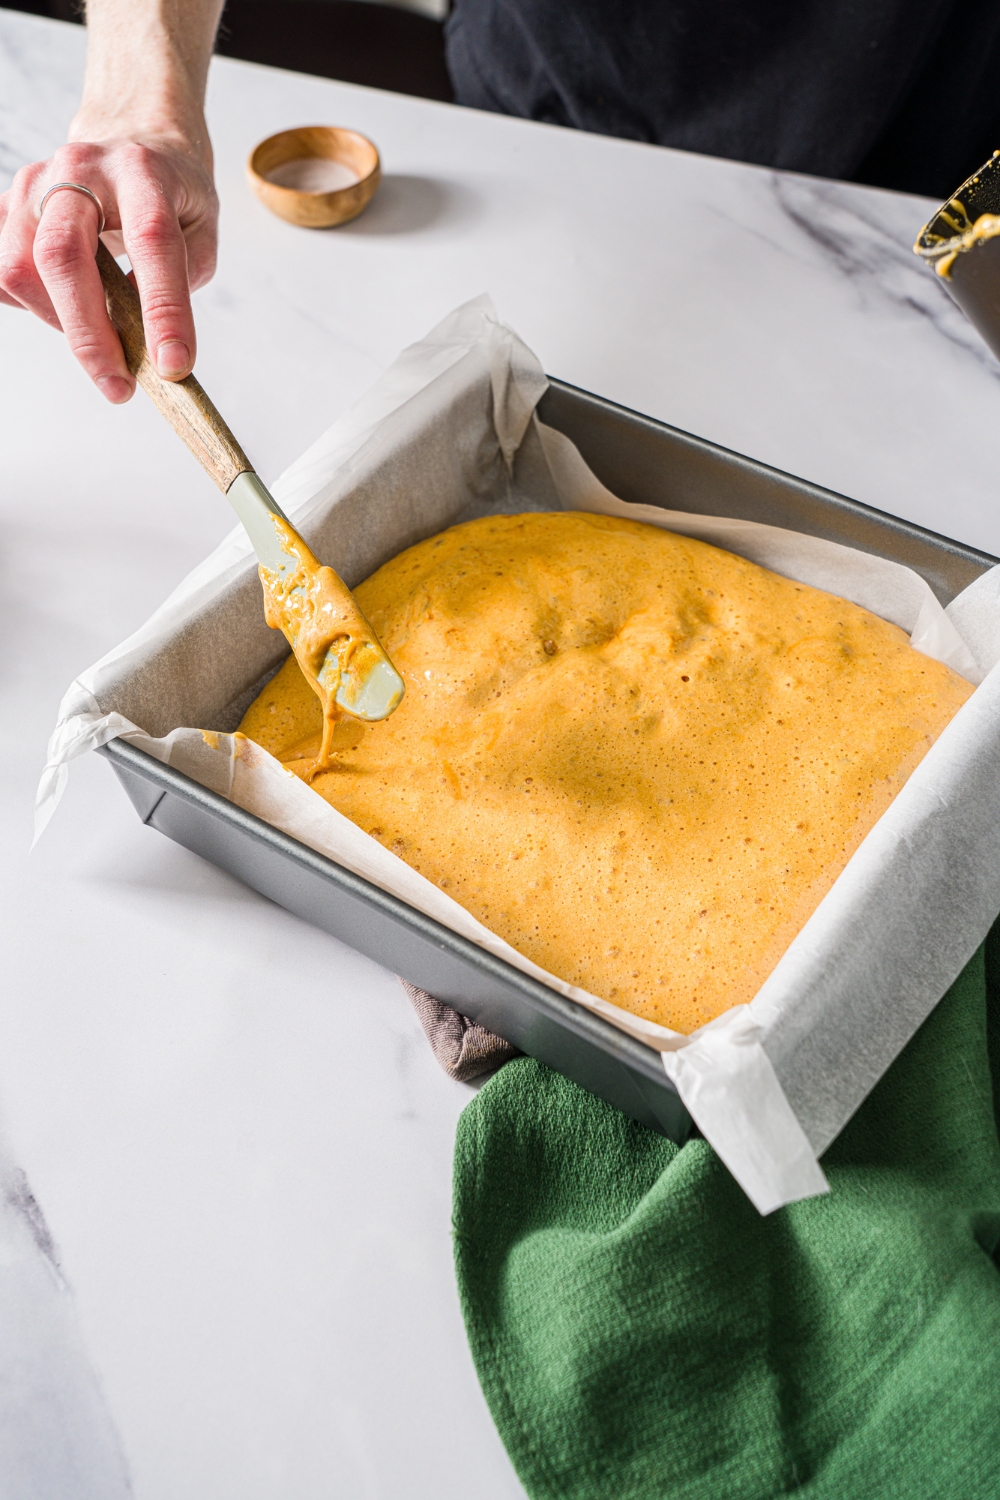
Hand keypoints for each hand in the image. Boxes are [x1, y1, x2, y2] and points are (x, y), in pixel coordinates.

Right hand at [0, 127, 217, 402]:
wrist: (131, 131)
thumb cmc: (171, 190)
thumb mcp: (203, 225)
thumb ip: (184, 278)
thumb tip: (150, 339)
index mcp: (143, 173)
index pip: (152, 242)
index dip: (163, 310)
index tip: (173, 366)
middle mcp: (81, 169)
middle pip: (62, 255)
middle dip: (89, 334)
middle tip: (119, 385)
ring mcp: (35, 183)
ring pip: (20, 267)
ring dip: (59, 323)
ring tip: (98, 338)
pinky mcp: (8, 204)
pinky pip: (1, 270)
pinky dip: (29, 304)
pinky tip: (61, 310)